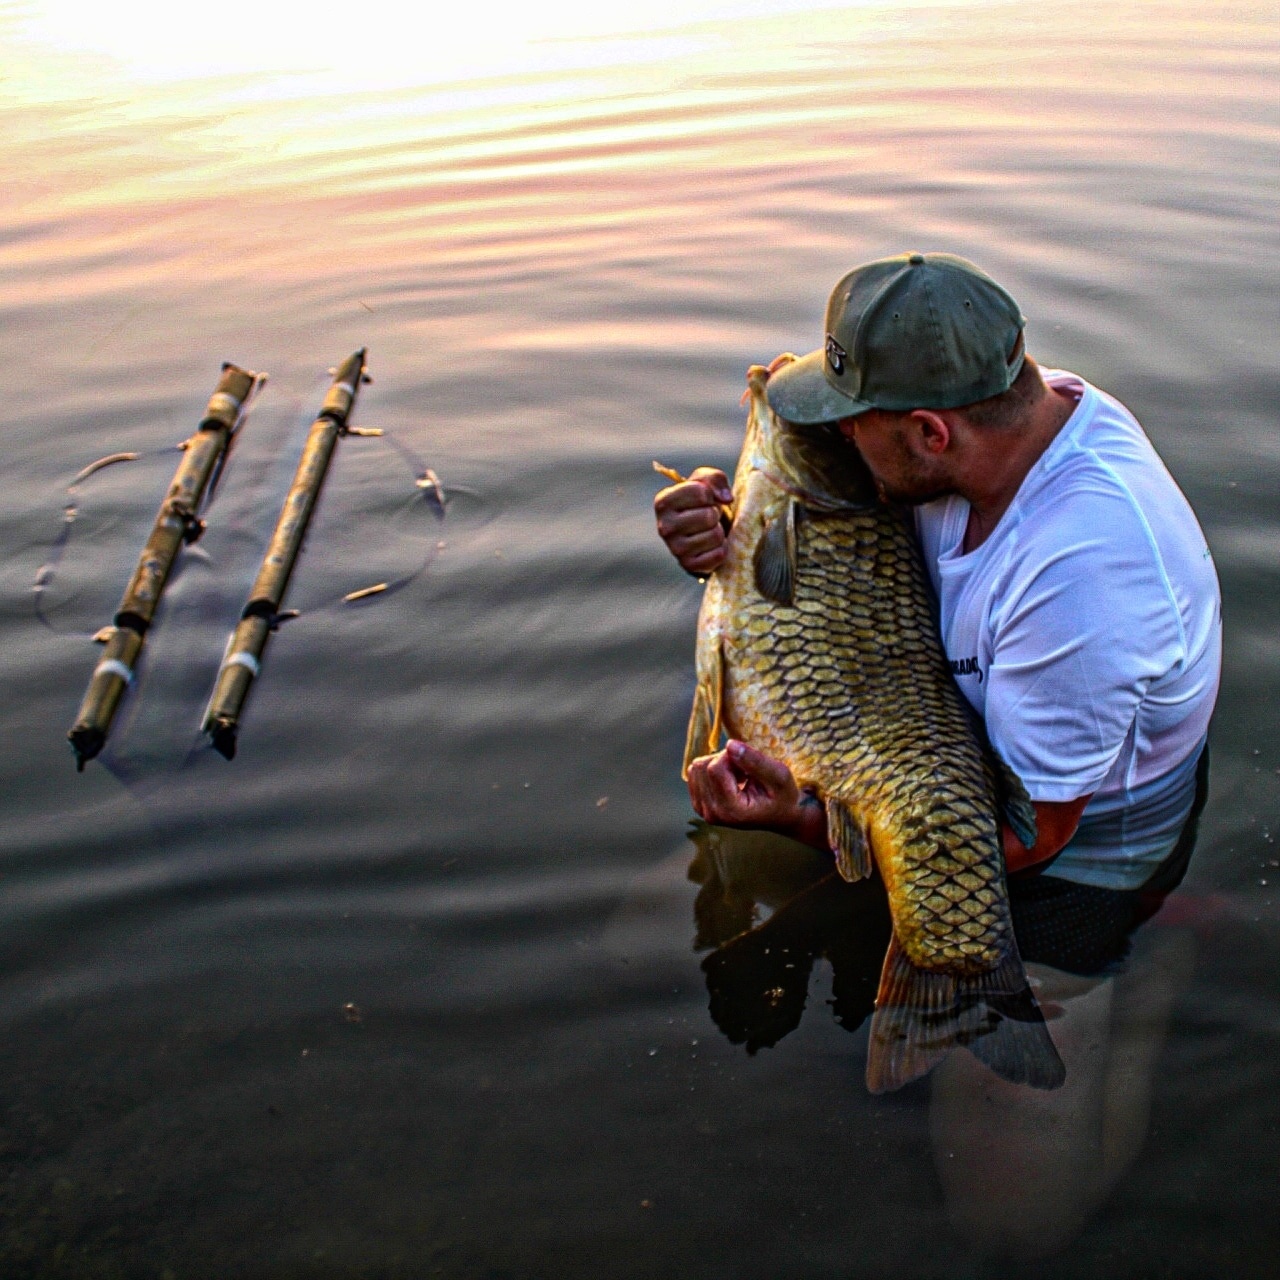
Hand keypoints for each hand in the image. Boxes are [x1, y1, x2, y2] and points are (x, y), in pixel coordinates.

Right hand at [654, 467, 732, 574]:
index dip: (711, 494)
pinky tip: (711, 545)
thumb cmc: (703, 502)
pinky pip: (719, 554)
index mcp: (663, 502)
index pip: (700, 493)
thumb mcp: (706, 482)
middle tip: (708, 517)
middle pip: (709, 515)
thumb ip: (715, 479)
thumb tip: (726, 499)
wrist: (702, 532)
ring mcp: (675, 549)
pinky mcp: (689, 565)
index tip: (705, 499)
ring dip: (719, 531)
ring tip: (708, 530)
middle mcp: (664, 527)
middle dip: (715, 514)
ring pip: (715, 535)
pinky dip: (721, 548)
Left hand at [686, 740, 821, 844]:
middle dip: (724, 760)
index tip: (749, 765)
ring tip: (739, 776)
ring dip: (718, 764)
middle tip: (746, 772)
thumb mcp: (779, 776)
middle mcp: (713, 814)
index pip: (715, 768)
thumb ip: (755, 761)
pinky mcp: (699, 805)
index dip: (732, 756)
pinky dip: (712, 770)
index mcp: (731, 810)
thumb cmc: (784, 796)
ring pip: (696, 768)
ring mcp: (703, 811)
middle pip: (702, 766)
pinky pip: (695, 774)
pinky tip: (730, 780)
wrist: (781, 815)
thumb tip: (729, 744)